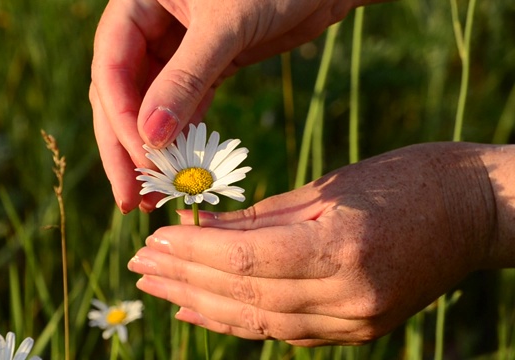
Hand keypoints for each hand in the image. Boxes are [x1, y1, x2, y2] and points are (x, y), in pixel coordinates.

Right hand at [89, 0, 372, 212]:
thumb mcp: (226, 26)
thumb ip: (187, 77)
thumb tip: (150, 137)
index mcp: (138, 2)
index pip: (111, 67)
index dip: (120, 117)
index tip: (142, 161)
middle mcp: (148, 25)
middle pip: (120, 93)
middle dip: (124, 147)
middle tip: (129, 198)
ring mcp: (174, 49)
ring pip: (148, 106)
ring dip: (150, 150)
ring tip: (153, 196)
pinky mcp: (204, 67)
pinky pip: (182, 107)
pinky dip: (181, 138)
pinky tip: (180, 170)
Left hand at [127, 142, 498, 345]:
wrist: (472, 213)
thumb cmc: (405, 180)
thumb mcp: (328, 187)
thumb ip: (261, 215)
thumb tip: (200, 226)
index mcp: (345, 247)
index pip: (248, 259)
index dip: (194, 252)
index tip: (153, 242)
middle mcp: (350, 296)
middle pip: (246, 296)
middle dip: (184, 280)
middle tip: (138, 266)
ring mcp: (356, 322)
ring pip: (259, 322)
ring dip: (201, 304)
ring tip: (156, 289)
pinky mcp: (356, 331)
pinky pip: (283, 332)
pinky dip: (238, 321)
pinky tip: (200, 310)